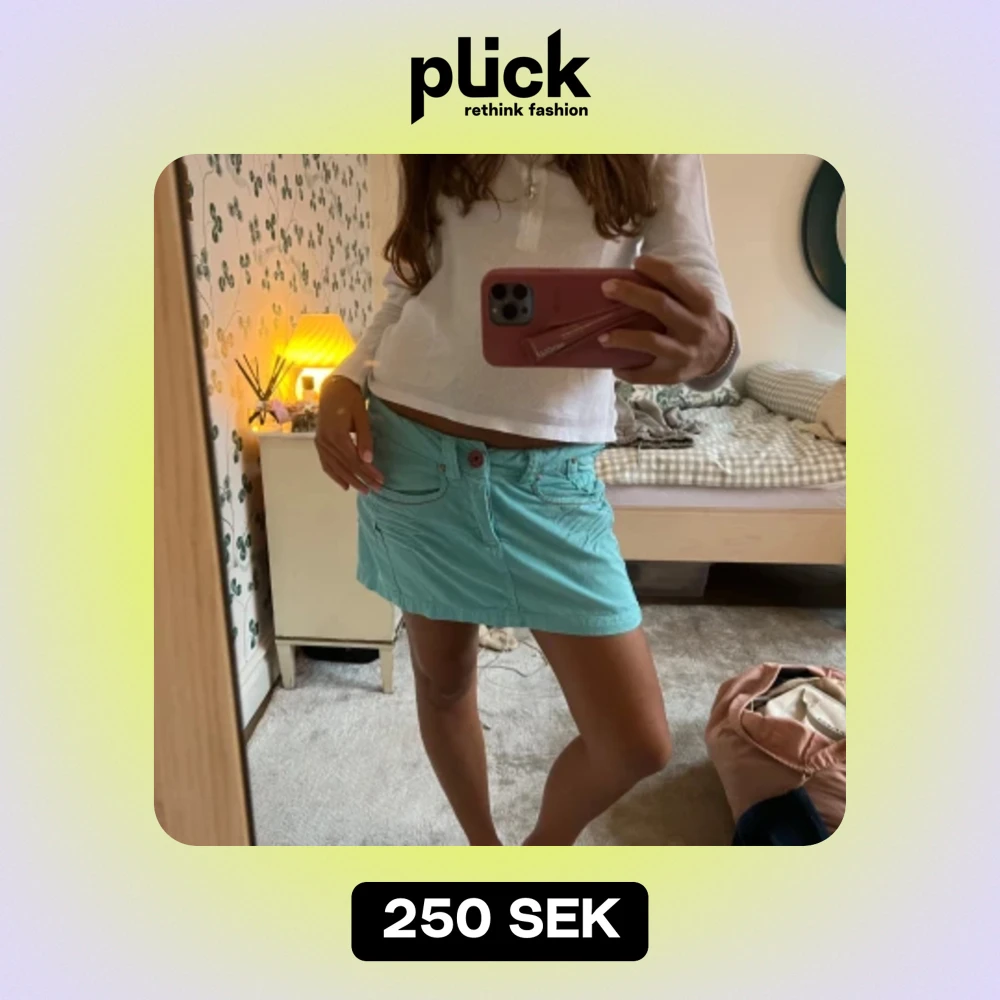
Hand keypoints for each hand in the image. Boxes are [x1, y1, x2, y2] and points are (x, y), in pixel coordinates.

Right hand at [314, 376, 383, 492]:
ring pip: (335, 467)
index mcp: (336, 434)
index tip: (380, 480)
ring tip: (363, 490)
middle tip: (376, 489)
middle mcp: (326, 441)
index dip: (367, 472)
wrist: (333, 388)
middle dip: (361, 479)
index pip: (354, 459)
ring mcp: (320, 443)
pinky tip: (344, 485)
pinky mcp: (319, 443)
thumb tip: (368, 460)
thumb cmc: (350, 399)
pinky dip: (335, 475)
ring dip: (350, 480)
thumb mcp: (361, 416)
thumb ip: (364, 438)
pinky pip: (326, 463)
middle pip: (345, 466)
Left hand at [599, 255, 732, 383]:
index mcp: (701, 302)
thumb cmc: (696, 320)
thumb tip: (628, 278)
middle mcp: (696, 326)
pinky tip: (615, 366)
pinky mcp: (675, 374)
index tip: (636, 262)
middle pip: (661, 305)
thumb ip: (672, 290)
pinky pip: (646, 374)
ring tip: (603, 337)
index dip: (655, 267)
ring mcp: (685, 352)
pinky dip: (627, 371)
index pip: (677, 278)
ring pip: (651, 342)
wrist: (719, 354)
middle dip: (631, 294)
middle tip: (607, 288)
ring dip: (623, 338)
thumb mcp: (696, 300)